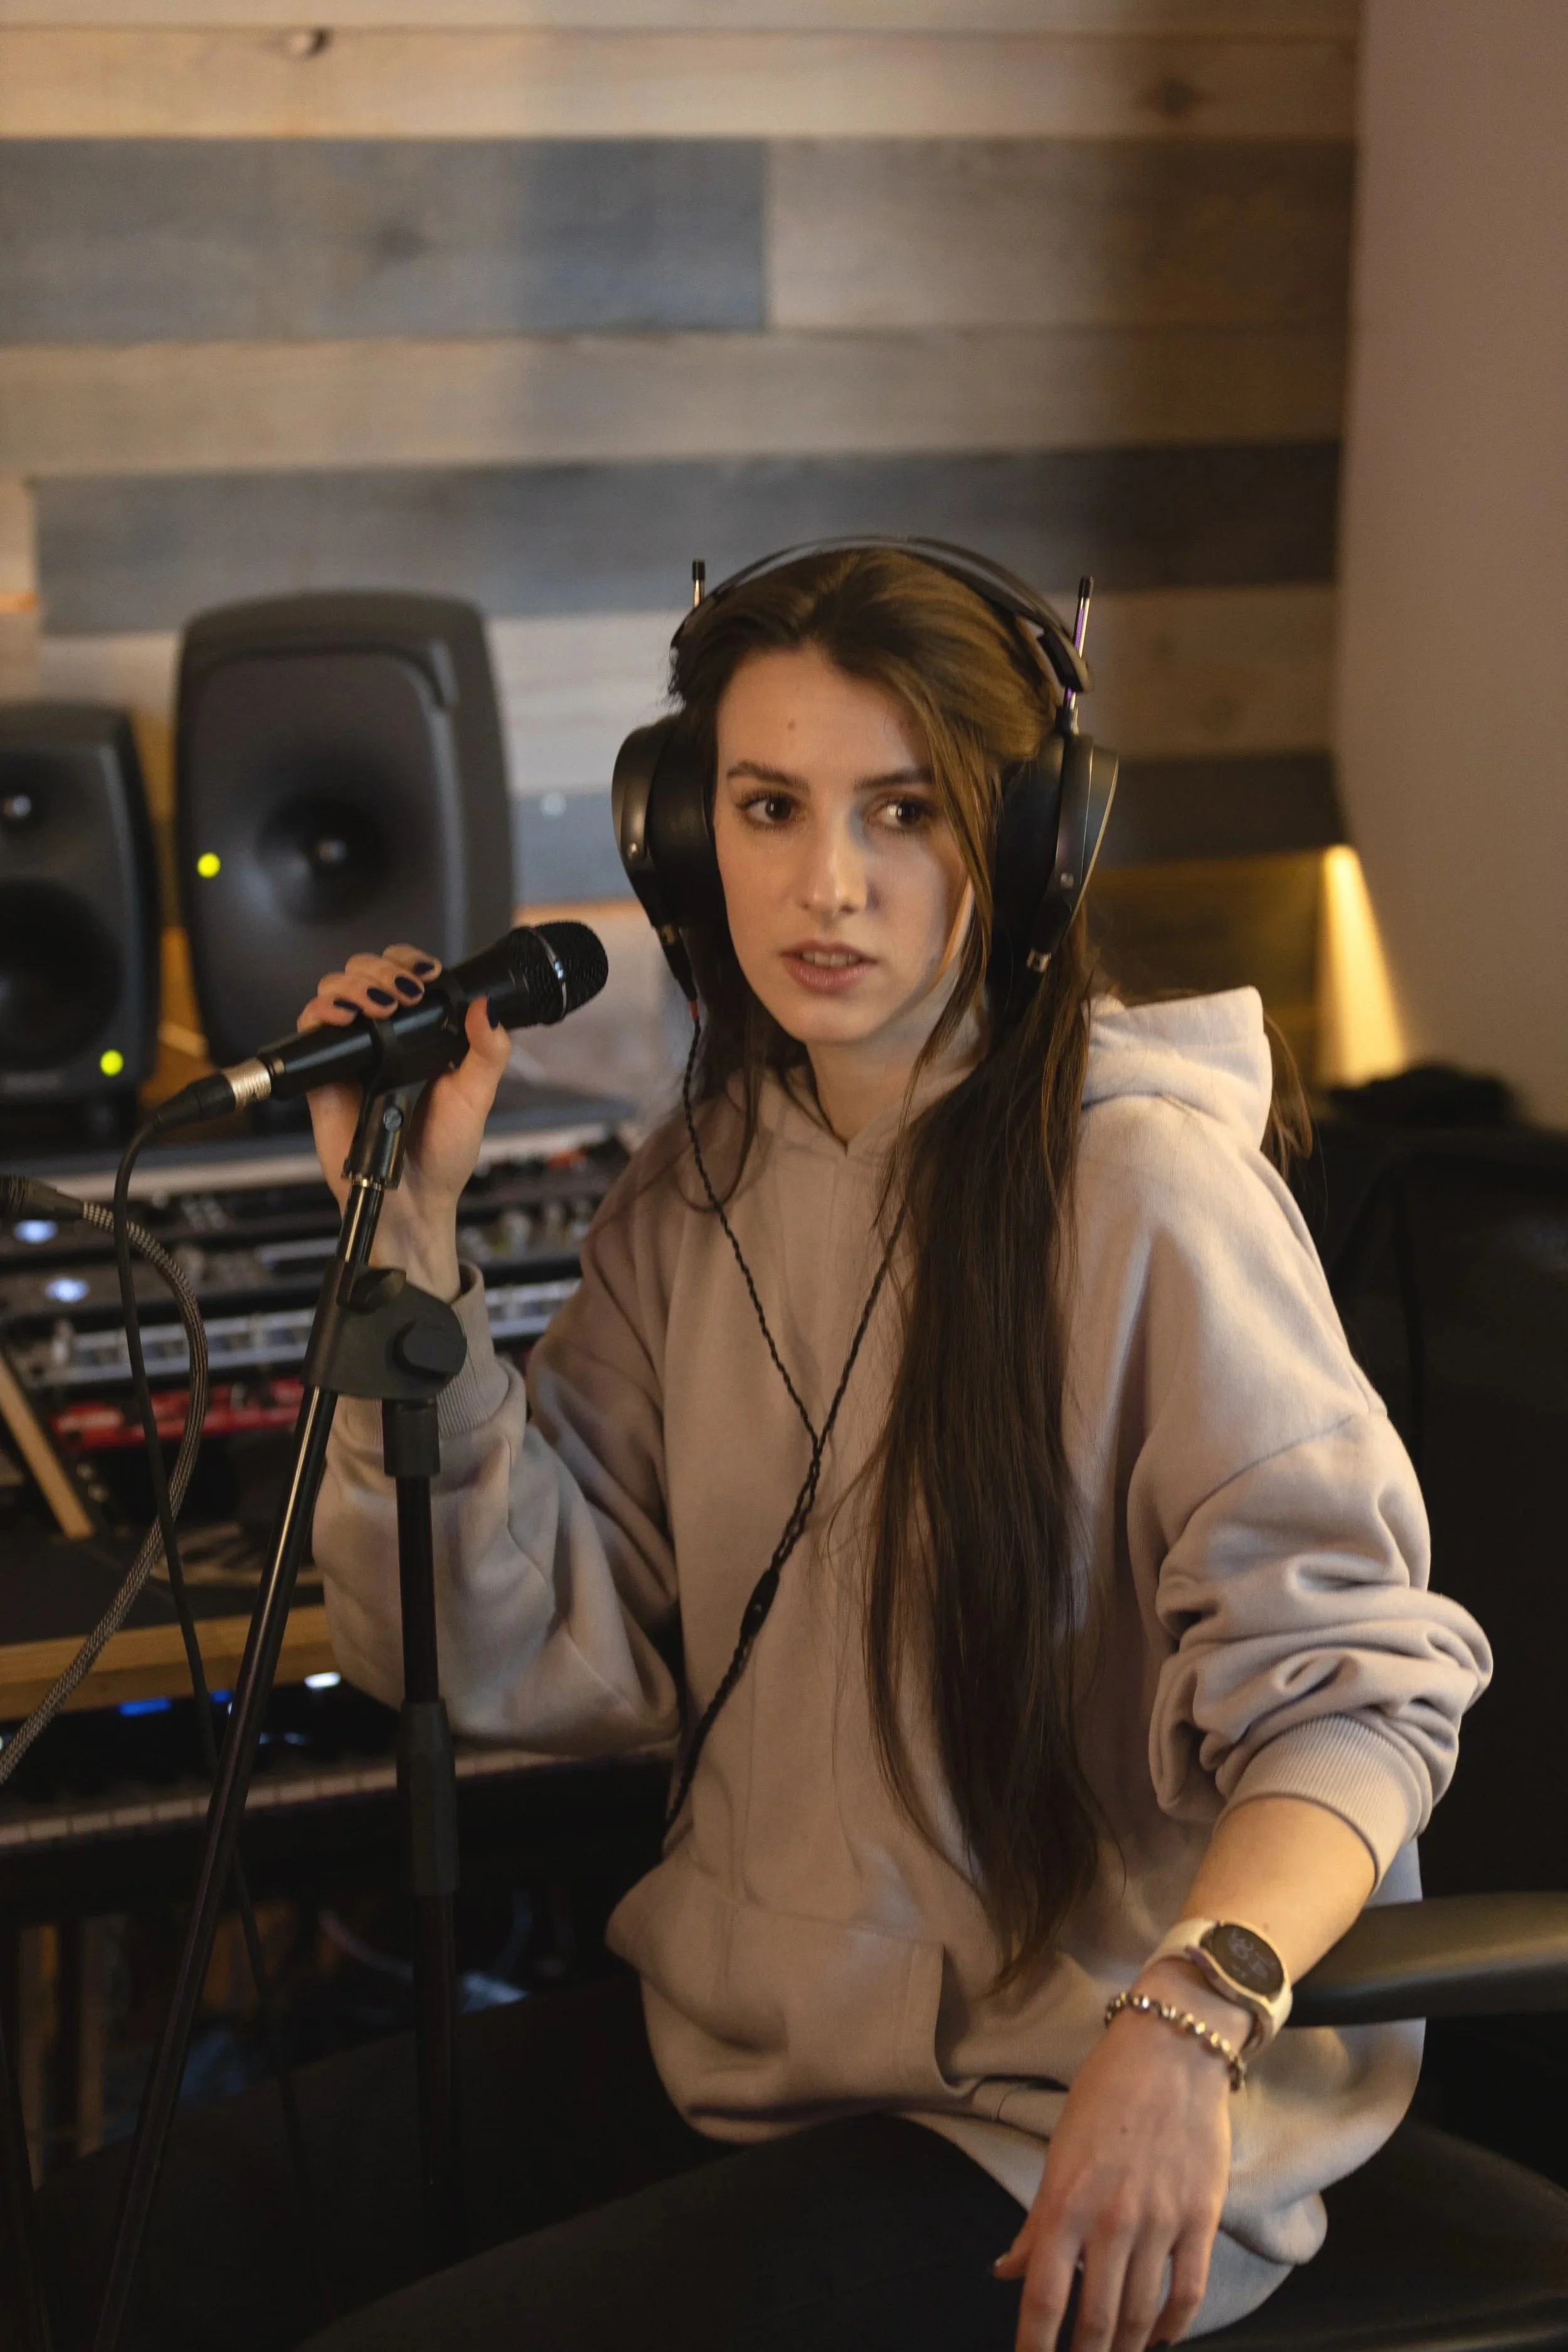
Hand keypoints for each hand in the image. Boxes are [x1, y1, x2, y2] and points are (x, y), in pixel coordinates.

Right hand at [297, 942, 511, 1298]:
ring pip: (334, 992)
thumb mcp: (477, 1097)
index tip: (426, 973)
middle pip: (364, 972)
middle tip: (401, 993)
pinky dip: (320, 1013)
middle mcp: (383, 1037)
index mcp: (420, 1035)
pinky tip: (342, 1018)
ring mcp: (352, 1054)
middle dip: (379, 970)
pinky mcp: (323, 1075)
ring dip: (353, 985)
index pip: (405, 974)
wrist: (411, 1199)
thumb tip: (487, 1007)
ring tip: (377, 1006)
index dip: (409, 961)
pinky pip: (309, 1031)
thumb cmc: (444, 1152)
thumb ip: (488, 1052)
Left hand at [995, 1961, 1250, 2351]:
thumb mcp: (1059, 2152)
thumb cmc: (1105, 2094)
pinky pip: (1187, 2291)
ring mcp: (1159, 2222)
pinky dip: (1175, 2326)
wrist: (1172, 2050)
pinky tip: (1162, 2338)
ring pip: (1140, 2313)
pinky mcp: (1200, 2219)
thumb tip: (1007, 2271)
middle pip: (1095, 2319)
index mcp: (1065, 2201)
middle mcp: (1110, 2220)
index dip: (1034, 2345)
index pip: (1044, 2296)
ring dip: (1126, 2347)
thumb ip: (1038, 2222)